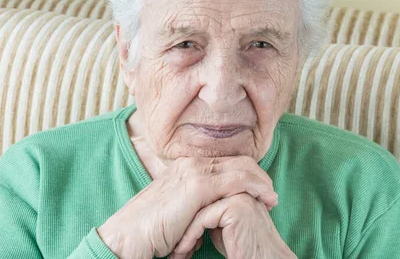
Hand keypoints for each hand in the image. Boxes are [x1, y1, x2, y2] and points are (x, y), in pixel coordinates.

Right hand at [96, 156, 278, 258]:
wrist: (127, 237)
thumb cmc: (150, 230)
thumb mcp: (177, 211)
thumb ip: (194, 203)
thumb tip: (211, 211)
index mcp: (185, 166)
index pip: (226, 162)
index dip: (247, 174)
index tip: (261, 191)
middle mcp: (190, 163)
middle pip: (238, 161)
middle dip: (259, 176)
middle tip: (272, 194)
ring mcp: (193, 171)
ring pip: (241, 168)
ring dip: (261, 183)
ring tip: (273, 199)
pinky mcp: (197, 186)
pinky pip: (236, 181)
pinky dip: (255, 188)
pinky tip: (264, 199)